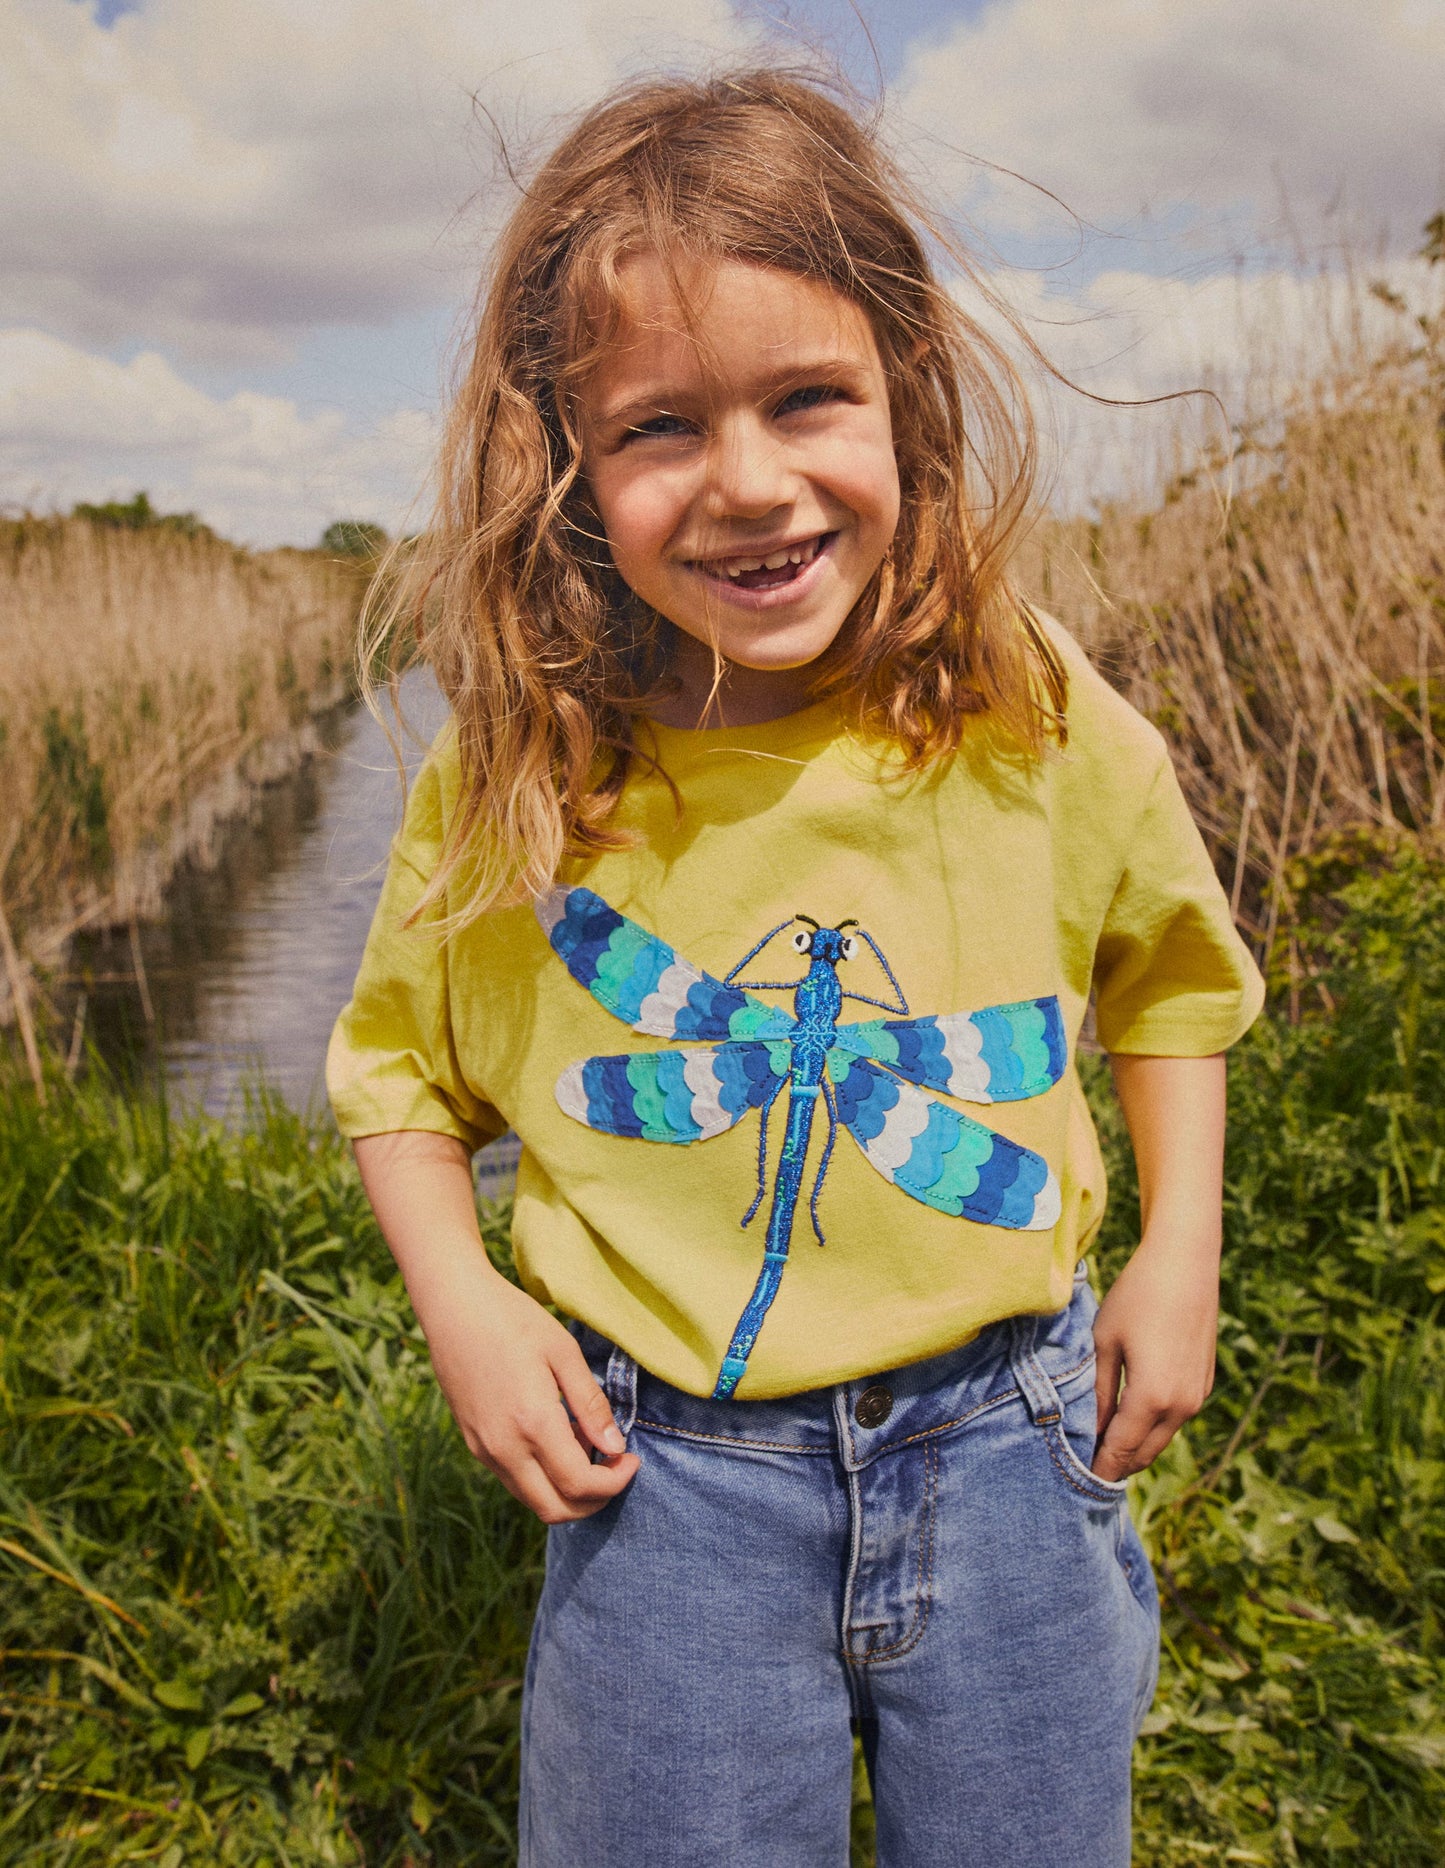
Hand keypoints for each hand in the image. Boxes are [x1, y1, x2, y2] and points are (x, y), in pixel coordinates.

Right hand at [423, 1265, 641, 1523]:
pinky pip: (514, 1480)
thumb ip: (591, 1404)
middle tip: (616, 1469)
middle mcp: (504, 1447)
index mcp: (533, 1423)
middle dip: (594, 1501)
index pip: (580, 1485)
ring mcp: (484, 1450)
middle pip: (555, 1510)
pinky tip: (558, 1438)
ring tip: (588, 1446)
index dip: (615, 1482)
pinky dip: (543, 1477)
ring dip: (568, 1491)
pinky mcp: (473, 1443)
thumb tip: (614, 1447)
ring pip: (532, 1500)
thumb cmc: (512, 1319)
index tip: (631, 1459)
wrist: (453, 1305)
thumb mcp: (563, 1352)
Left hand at [1091, 1232, 1218, 1481]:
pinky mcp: (1204, 1383)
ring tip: (1104, 1444)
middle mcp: (1181, 1406)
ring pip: (1162, 1438)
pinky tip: (1131, 1417)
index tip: (1075, 1484)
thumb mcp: (1104, 1343)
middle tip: (1086, 1469)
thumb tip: (1093, 1430)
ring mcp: (1198, 1396)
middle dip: (1117, 1464)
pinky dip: (1153, 1426)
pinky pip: (1175, 1418)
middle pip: (1144, 1454)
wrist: (1184, 1263)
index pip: (1120, 1450)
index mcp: (1152, 1399)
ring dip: (1136, 1446)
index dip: (1099, 1469)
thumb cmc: (1136, 1297)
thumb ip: (1099, 1391)